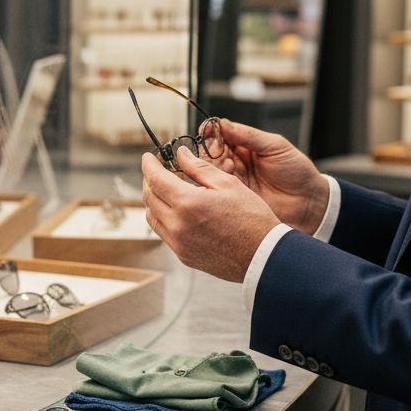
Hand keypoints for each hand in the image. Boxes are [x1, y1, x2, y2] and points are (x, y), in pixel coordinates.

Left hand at [142, 147, 281, 282]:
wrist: (263, 256)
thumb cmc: (252, 219)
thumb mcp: (228, 184)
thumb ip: (200, 168)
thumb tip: (181, 155)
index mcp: (188, 203)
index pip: (155, 179)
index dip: (148, 165)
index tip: (148, 157)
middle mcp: (178, 225)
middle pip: (149, 198)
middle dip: (150, 181)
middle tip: (157, 171)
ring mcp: (179, 243)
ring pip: (152, 217)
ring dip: (154, 201)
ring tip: (168, 191)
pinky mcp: (183, 255)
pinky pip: (164, 233)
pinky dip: (164, 218)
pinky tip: (179, 211)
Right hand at [209, 119, 328, 234]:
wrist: (308, 202)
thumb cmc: (297, 171)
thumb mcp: (275, 146)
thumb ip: (249, 135)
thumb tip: (223, 123)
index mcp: (246, 146)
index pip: (222, 135)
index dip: (213, 131)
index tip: (209, 130)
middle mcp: (237, 162)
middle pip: (212, 151)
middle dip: (213, 149)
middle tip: (222, 150)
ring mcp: (235, 180)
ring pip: (212, 169)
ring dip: (215, 164)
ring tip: (229, 164)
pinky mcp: (234, 197)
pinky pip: (219, 187)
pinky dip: (218, 179)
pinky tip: (228, 176)